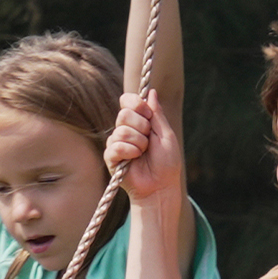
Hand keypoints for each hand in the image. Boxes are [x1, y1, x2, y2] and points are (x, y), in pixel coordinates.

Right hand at [105, 90, 183, 205]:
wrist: (161, 186)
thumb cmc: (167, 162)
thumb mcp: (166, 134)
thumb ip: (157, 114)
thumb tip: (151, 92)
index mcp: (139, 122)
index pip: (127, 100)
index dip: (136, 104)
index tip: (148, 114)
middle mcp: (125, 130)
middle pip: (123, 114)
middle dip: (141, 126)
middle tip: (148, 140)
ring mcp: (117, 144)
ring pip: (121, 130)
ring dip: (138, 142)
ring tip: (143, 153)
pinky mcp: (110, 158)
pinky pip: (115, 146)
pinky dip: (129, 152)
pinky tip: (135, 160)